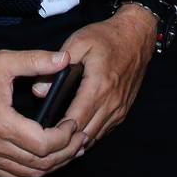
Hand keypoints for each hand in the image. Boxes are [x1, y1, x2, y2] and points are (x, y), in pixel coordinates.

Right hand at [0, 49, 83, 176]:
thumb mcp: (5, 61)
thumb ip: (36, 60)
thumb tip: (64, 59)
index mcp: (0, 121)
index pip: (43, 143)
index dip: (65, 137)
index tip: (74, 124)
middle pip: (40, 163)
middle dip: (66, 153)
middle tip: (81, 139)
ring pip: (29, 173)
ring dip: (54, 164)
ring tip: (70, 149)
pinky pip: (14, 176)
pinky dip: (34, 171)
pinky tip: (46, 159)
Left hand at [46, 5, 155, 143]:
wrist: (136, 36)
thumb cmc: (107, 37)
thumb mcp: (78, 42)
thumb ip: (57, 66)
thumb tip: (39, 91)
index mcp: (98, 86)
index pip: (75, 120)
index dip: (58, 130)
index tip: (41, 132)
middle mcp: (111, 102)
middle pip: (85, 134)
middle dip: (65, 140)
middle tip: (44, 140)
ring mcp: (119, 108)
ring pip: (95, 136)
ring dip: (77, 140)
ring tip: (57, 139)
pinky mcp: (123, 110)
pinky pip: (104, 130)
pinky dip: (89, 134)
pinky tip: (75, 132)